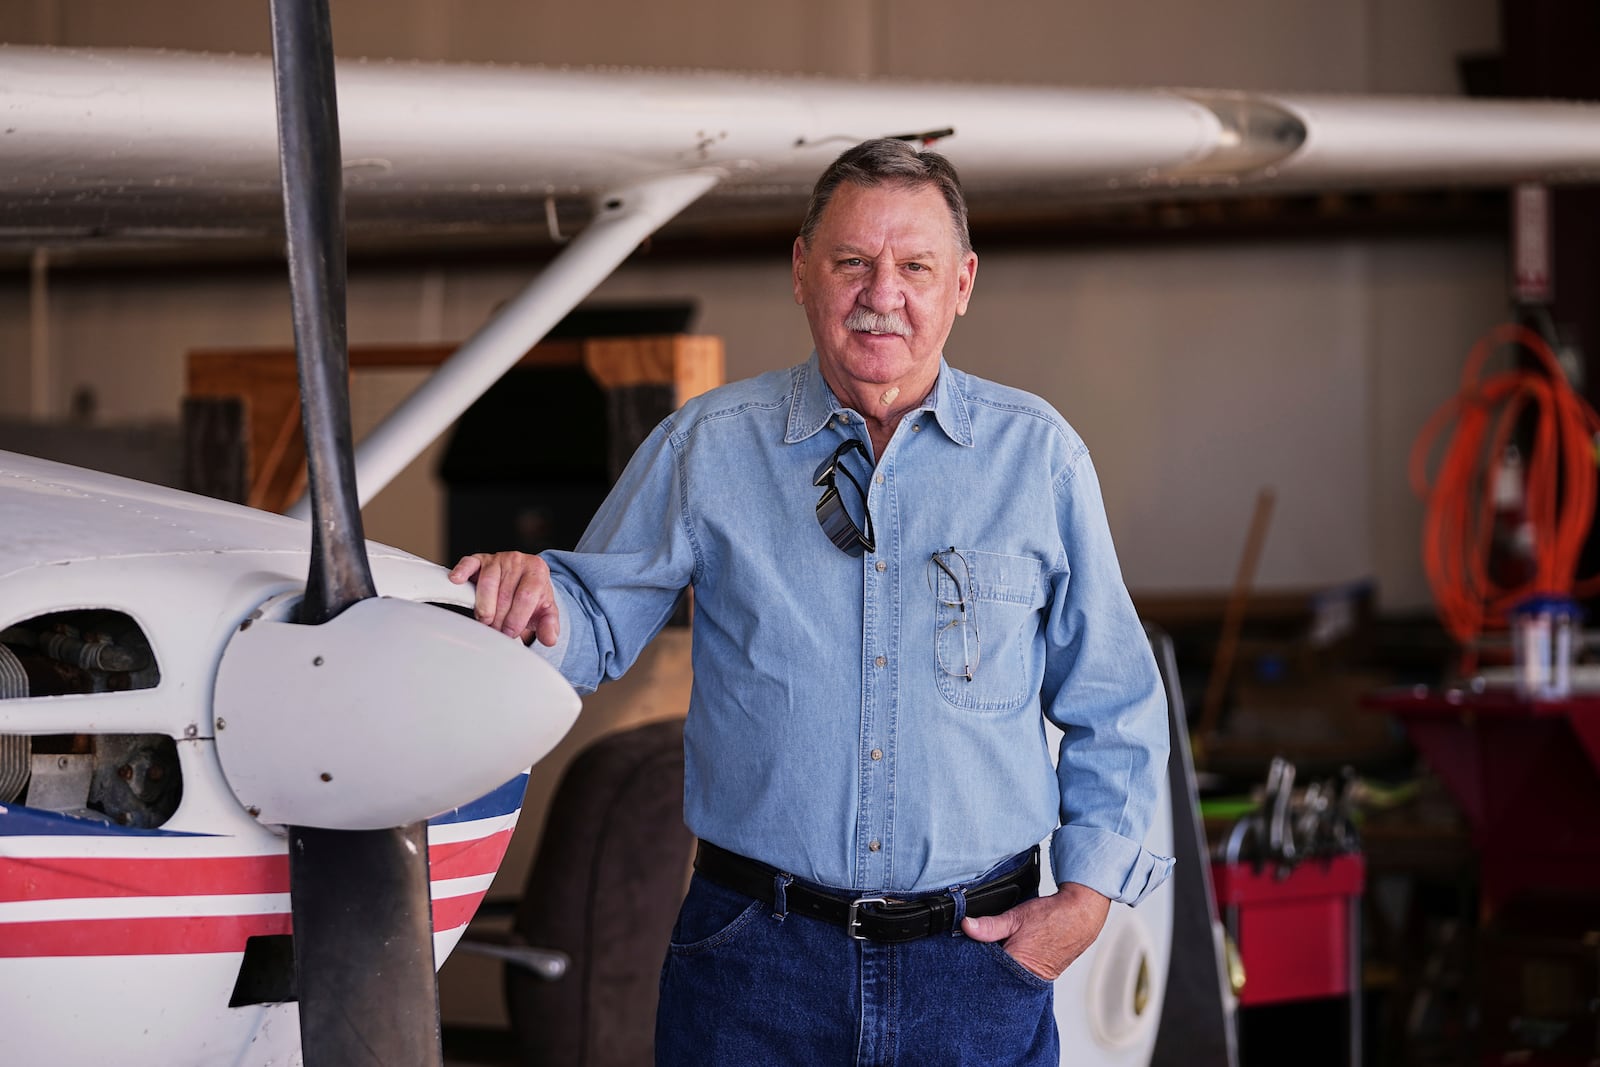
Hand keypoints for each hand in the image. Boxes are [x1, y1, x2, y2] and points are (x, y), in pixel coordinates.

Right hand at [447, 551, 560, 646]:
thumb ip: (550, 625)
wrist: (524, 581)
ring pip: (487, 582)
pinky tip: (457, 581)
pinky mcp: (480, 559)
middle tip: (497, 631)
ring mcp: (498, 558)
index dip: (516, 618)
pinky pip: (469, 563)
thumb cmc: (534, 598)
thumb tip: (550, 639)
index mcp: (538, 571)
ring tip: (486, 620)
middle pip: (505, 593)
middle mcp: (518, 560)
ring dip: (483, 607)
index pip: (526, 596)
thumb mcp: (546, 611)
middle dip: (499, 618)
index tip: (510, 633)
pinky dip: (462, 571)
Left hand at [961, 882, 1109, 980]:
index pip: (983, 972)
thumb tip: (966, 926)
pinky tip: (1010, 954)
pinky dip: (1011, 967)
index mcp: (1016, 966)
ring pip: (1005, 978)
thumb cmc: (1052, 918)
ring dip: (998, 967)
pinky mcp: (1040, 978)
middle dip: (983, 967)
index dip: (970, 962)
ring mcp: (1033, 980)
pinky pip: (1018, 976)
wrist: (1081, 917)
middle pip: (993, 978)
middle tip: (978, 949)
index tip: (962, 952)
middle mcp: (1025, 978)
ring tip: (999, 949)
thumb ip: (989, 926)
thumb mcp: (1016, 917)